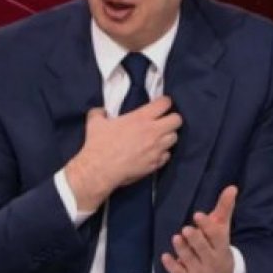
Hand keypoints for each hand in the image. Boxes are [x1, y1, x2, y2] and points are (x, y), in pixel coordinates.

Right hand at [65, 96, 181, 211]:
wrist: (100, 170)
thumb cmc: (98, 145)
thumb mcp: (95, 122)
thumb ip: (100, 113)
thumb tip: (101, 111)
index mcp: (141, 117)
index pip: (165, 103)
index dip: (165, 102)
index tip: (161, 104)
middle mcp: (153, 131)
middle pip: (177, 120)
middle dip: (172, 119)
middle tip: (163, 121)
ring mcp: (156, 149)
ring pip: (174, 138)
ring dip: (168, 136)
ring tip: (159, 138)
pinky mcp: (155, 163)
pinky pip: (167, 155)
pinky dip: (163, 153)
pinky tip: (154, 153)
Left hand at [161, 185, 236, 272]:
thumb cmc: (217, 246)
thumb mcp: (221, 228)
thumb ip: (224, 208)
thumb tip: (232, 188)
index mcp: (221, 246)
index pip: (216, 236)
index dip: (207, 226)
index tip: (198, 215)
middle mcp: (211, 260)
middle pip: (203, 249)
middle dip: (195, 240)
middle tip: (186, 229)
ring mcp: (199, 271)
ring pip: (190, 260)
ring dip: (182, 250)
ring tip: (176, 237)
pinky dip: (172, 266)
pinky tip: (165, 256)